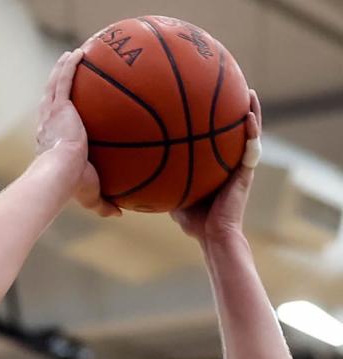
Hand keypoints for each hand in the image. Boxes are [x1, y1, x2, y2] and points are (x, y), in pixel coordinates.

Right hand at [37, 50, 121, 218]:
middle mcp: (48, 128)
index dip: (58, 119)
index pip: (55, 129)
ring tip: (71, 56)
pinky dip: (69, 66)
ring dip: (61, 70)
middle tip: (67, 78)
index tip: (67, 112)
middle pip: (51, 104)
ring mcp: (51, 116)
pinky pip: (63, 81)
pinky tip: (79, 52)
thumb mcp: (92, 196)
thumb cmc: (72, 188)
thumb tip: (119, 213)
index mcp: (52, 146)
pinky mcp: (58, 108)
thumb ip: (105, 203)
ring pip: (54, 87)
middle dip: (57, 89)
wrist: (59, 176)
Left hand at [171, 91, 261, 244]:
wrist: (213, 235)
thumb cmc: (195, 222)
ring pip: (249, 134)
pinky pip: (251, 147)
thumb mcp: (175, 196)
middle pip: (235, 131)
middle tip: (232, 87)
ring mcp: (240, 167)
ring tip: (248, 92)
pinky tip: (248, 115)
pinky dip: (252, 130)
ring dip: (251, 112)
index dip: (216, 121)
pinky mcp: (246, 173)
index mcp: (218, 167)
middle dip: (235, 108)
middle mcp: (231, 163)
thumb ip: (165, 182)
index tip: (209, 100)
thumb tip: (141, 172)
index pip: (218, 139)